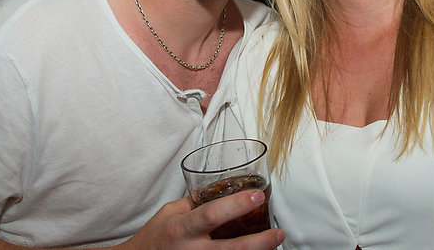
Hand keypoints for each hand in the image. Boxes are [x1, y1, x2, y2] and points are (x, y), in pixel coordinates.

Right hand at [119, 192, 284, 249]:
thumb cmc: (155, 237)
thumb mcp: (172, 212)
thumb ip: (197, 202)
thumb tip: (224, 188)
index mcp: (182, 228)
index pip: (211, 214)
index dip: (236, 205)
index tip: (257, 197)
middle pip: (231, 248)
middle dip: (259, 242)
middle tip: (277, 233)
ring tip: (274, 243)